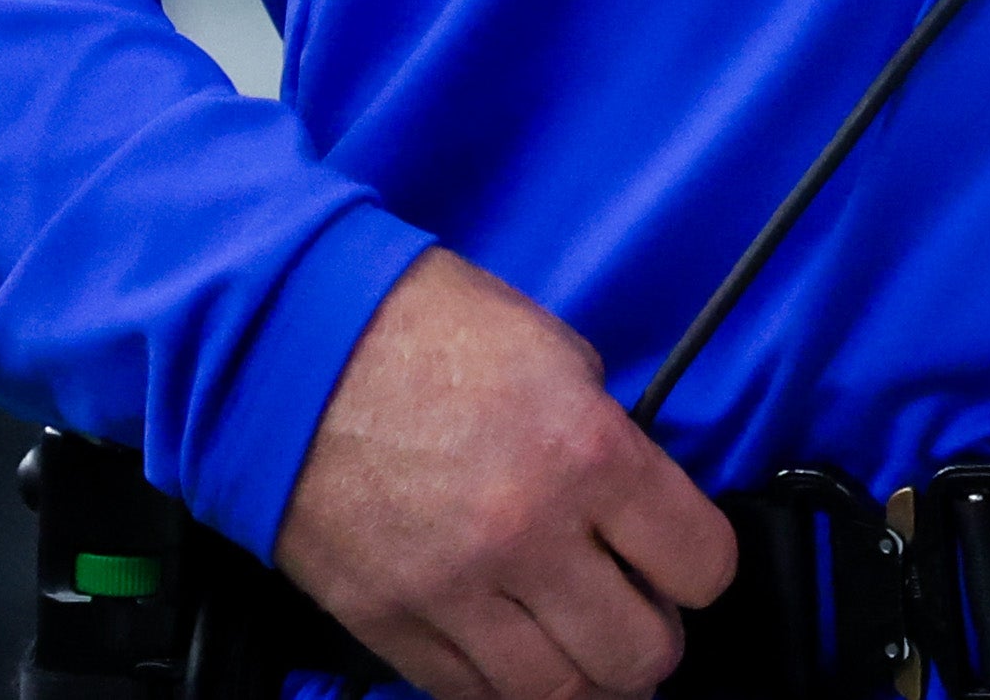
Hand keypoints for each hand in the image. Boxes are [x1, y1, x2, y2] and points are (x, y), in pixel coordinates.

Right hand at [273, 250, 735, 699]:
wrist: (288, 346)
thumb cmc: (418, 326)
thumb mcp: (554, 350)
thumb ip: (607, 435)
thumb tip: (635, 502)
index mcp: (586, 452)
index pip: (701, 562)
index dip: (701, 562)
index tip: (684, 557)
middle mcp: (529, 535)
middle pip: (641, 651)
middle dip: (652, 635)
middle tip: (637, 610)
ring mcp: (455, 591)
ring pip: (561, 692)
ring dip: (586, 674)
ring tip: (580, 642)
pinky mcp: (389, 624)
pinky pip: (472, 693)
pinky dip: (506, 682)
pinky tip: (513, 648)